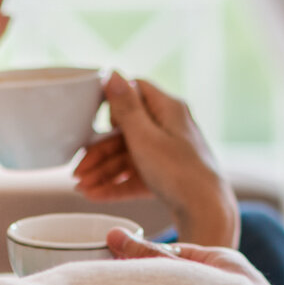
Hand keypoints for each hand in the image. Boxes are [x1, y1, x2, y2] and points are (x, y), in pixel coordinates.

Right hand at [73, 72, 238, 247]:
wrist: (206, 212)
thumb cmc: (178, 171)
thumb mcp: (144, 136)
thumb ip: (125, 106)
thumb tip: (113, 72)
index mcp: (168, 109)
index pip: (136, 91)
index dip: (114, 104)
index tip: (94, 119)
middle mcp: (170, 128)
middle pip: (126, 131)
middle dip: (99, 152)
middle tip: (78, 168)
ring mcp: (169, 153)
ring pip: (128, 157)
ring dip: (103, 171)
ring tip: (80, 187)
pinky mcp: (168, 176)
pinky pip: (137, 176)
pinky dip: (116, 184)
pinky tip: (94, 195)